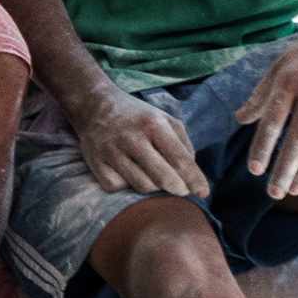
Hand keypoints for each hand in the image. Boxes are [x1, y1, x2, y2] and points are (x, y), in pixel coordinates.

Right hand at [70, 85, 210, 197]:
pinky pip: (118, 188)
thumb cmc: (137, 116)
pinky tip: (129, 175)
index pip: (181, 159)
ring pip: (142, 186)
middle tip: (181, 190)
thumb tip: (192, 174)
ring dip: (153, 187)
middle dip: (178, 189)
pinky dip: (127, 186)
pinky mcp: (96, 163)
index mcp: (154, 124)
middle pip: (163, 178)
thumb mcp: (164, 119)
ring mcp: (112, 151)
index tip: (203, 193)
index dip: (195, 180)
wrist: (94, 105)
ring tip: (154, 177)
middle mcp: (132, 138)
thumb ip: (183, 143)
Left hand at [235, 7, 297, 197]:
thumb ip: (261, 94)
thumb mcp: (282, 65)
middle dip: (283, 171)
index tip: (254, 171)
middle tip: (273, 194)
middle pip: (296, 141)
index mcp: (289, 81)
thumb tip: (238, 120)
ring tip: (295, 190)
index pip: (272, 122)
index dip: (262, 148)